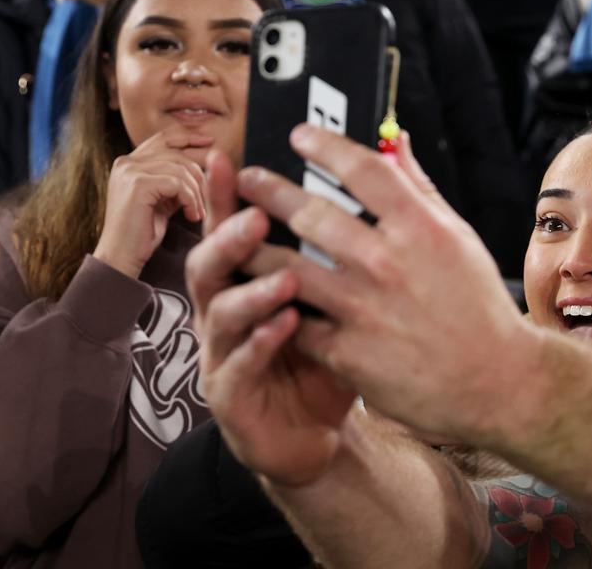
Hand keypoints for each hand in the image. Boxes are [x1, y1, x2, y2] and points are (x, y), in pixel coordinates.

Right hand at [94, 131, 208, 277]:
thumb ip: (174, 180)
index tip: (210, 143)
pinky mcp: (138, 184)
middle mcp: (126, 162)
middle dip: (199, 176)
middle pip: (177, 154)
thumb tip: (202, 165)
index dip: (189, 138)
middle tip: (205, 201)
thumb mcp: (162, 200)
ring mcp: (130, 171)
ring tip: (197, 213)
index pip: (164, 138)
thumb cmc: (143, 233)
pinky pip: (178, 183)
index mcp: (129, 163)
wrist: (121, 257)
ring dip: (196, 193)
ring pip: (181, 169)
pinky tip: (191, 216)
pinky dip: (191, 200)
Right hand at [188, 151, 355, 486]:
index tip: (226, 159)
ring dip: (251, 293)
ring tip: (286, 278)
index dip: (224, 195)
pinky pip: (239, 367)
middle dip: (229, 238)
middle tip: (259, 218)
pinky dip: (262, 343)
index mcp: (247, 280)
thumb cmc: (331, 354)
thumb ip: (351, 237)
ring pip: (220, 314)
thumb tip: (382, 163)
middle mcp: (224, 311)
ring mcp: (222, 354)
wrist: (321, 433)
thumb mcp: (344, 294)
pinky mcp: (231, 398)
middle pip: (208, 264)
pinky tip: (287, 326)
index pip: (230, 229)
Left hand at [233, 127, 540, 443]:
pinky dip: (274, 305)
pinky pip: (294, 321)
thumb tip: (396, 140)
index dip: (324, 145)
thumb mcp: (458, 238)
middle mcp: (388, 263)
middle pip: (311, 213)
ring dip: (252, 246)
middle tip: (247, 178)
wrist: (493, 382)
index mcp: (421, 229)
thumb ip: (419, 188)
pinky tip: (257, 291)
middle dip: (269, 190)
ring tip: (234, 233)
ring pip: (286, 267)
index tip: (299, 135)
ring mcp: (363, 310)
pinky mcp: (346, 353)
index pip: (363, 169)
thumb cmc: (476, 306)